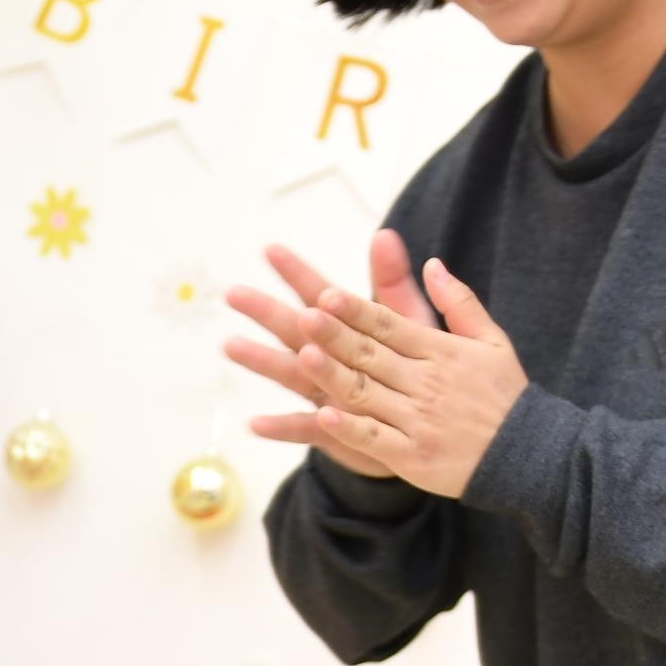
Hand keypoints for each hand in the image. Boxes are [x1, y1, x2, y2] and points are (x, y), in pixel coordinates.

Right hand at [224, 229, 438, 479]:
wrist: (433, 428)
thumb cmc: (420, 371)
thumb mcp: (411, 322)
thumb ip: (393, 283)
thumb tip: (385, 234)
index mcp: (349, 329)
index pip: (320, 295)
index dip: (298, 273)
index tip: (271, 250)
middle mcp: (331, 360)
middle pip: (295, 331)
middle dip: (266, 312)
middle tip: (235, 293)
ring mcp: (328, 394)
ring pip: (293, 375)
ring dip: (263, 361)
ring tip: (232, 346)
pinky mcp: (334, 431)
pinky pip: (305, 429)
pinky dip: (282, 428)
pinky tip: (255, 424)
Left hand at [293, 261, 528, 496]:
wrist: (528, 455)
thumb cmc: (504, 395)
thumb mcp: (492, 341)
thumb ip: (459, 302)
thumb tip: (433, 263)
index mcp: (440, 352)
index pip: (389, 325)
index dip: (356, 311)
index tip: (326, 295)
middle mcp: (425, 383)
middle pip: (371, 354)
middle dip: (336, 334)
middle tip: (305, 315)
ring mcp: (416, 420)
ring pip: (366, 393)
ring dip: (334, 374)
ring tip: (304, 355)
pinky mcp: (411, 455)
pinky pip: (373, 438)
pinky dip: (349, 427)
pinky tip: (323, 414)